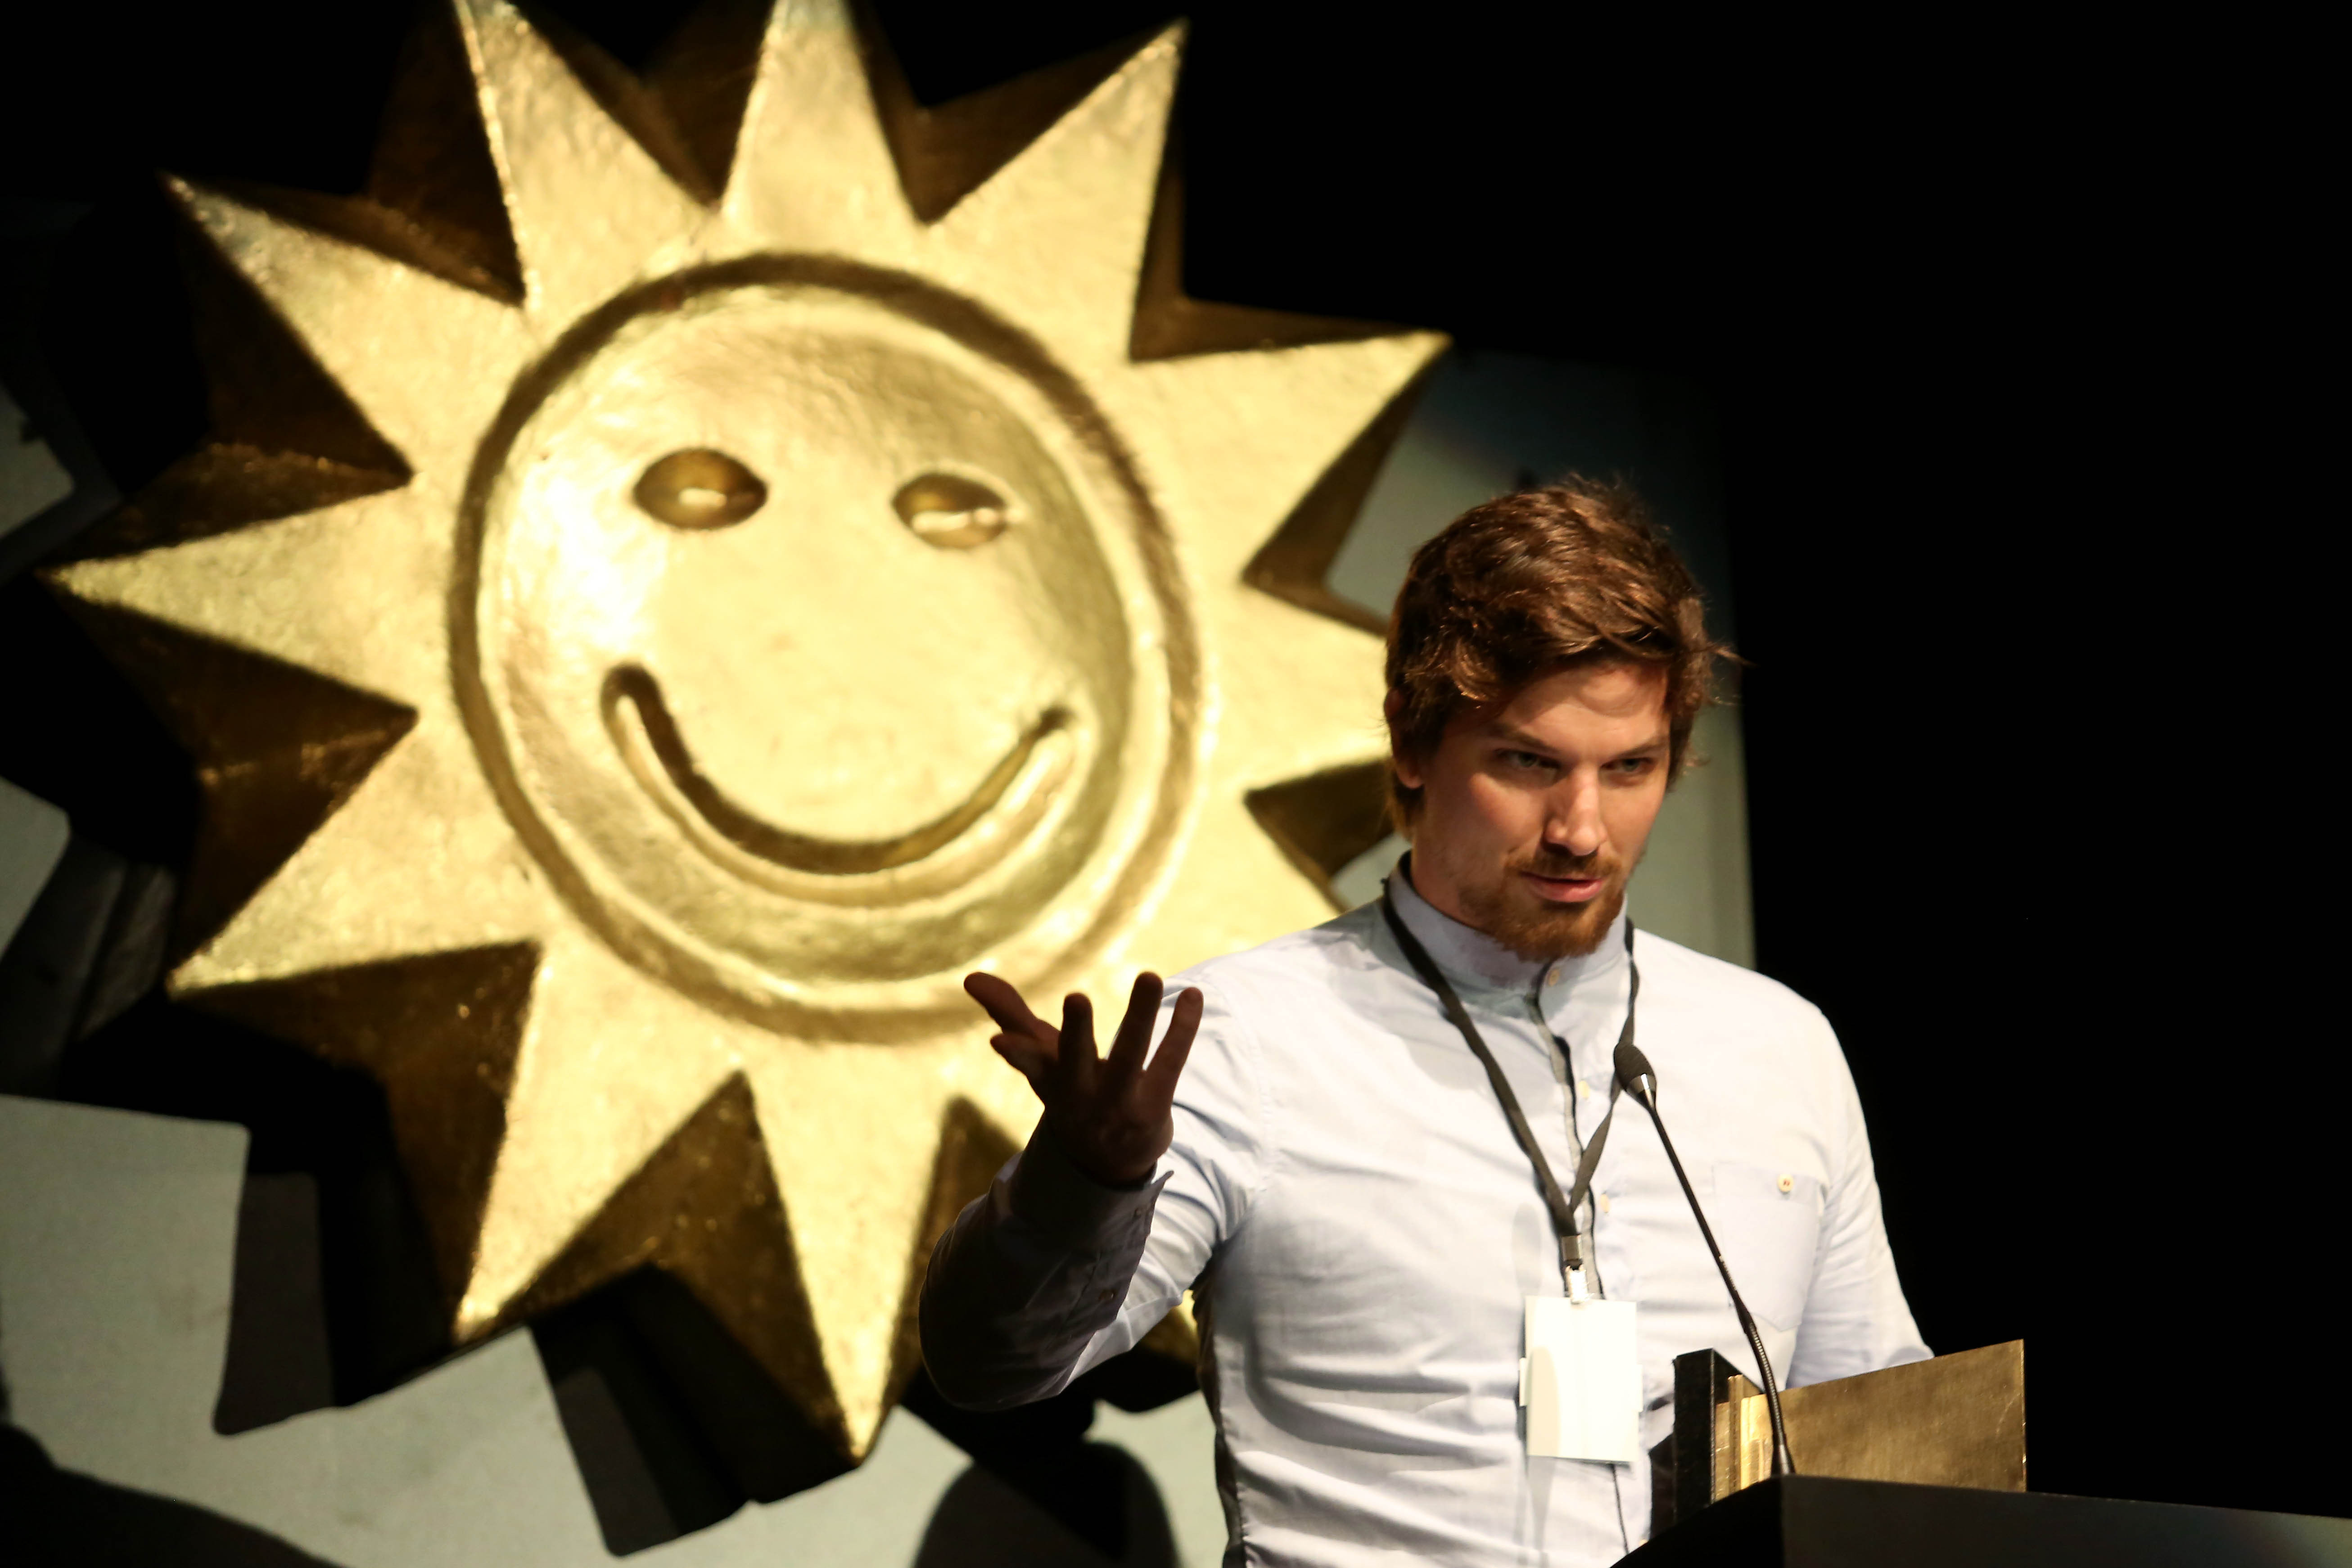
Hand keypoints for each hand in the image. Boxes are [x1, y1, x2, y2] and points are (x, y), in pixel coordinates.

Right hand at [964, 970, 1203, 1186]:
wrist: (1106, 1164)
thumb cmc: (1070, 1092)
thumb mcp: (1040, 1058)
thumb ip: (1010, 1014)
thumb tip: (969, 977)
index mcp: (1050, 1080)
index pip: (1029, 1065)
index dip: (1016, 1053)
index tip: (999, 1042)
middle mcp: (1081, 1095)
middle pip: (1076, 1062)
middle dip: (1075, 1033)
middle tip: (1075, 998)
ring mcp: (1118, 1104)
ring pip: (1131, 1056)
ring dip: (1140, 1016)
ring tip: (1149, 976)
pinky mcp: (1154, 1108)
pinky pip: (1171, 1061)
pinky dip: (1183, 1027)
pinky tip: (1194, 996)